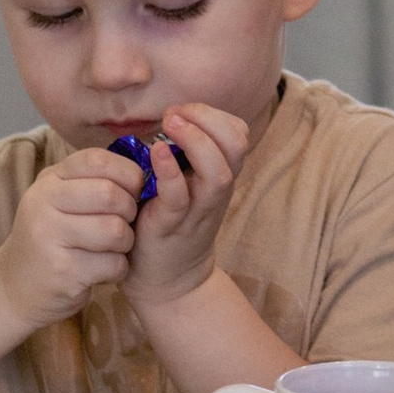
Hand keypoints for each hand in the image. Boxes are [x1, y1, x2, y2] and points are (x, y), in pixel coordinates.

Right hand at [0, 150, 145, 328]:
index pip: (97, 159)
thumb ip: (93, 180)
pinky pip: (113, 263)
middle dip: (129, 211)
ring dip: (125, 243)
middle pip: (110, 194)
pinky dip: (117, 269)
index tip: (134, 190)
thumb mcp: (61, 200)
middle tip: (123, 224)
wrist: (15, 288)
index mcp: (49, 181)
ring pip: (115, 230)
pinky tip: (103, 270)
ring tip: (113, 248)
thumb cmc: (53, 238)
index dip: (127, 172)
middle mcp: (43, 204)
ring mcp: (49, 238)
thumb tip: (146, 168)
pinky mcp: (62, 271)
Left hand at [124, 103, 250, 318]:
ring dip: (196, 141)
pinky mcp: (171, 226)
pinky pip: (178, 197)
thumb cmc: (170, 223)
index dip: (214, 114)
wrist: (167, 281)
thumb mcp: (188, 185)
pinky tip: (155, 153)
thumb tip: (166, 117)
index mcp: (219, 175)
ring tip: (168, 125)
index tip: (181, 111)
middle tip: (174, 114)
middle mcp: (215, 191)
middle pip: (236, 146)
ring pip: (217, 173)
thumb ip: (184, 156)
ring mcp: (197, 210)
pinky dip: (170, 171)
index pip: (238, 134)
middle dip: (208, 119)